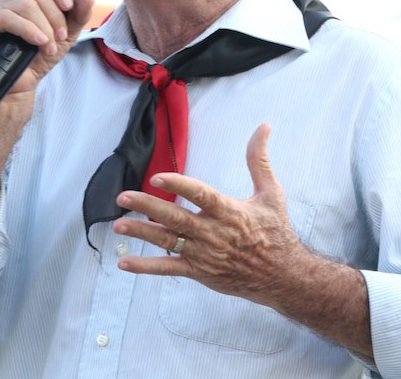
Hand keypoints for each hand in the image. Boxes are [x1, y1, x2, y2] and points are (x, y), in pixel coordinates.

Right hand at [0, 0, 94, 95]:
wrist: (21, 82)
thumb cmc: (41, 53)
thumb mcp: (66, 32)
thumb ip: (78, 14)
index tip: (68, 6)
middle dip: (55, 16)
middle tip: (60, 36)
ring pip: (26, 4)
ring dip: (44, 28)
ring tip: (49, 46)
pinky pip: (8, 17)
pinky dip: (29, 30)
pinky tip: (39, 43)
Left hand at [112, 124, 303, 303]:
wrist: (282, 275)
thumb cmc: (275, 230)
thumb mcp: (271, 192)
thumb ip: (259, 160)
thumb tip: (263, 127)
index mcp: (229, 212)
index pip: (201, 195)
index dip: (179, 184)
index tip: (156, 176)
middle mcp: (213, 233)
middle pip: (176, 218)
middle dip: (147, 206)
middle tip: (123, 197)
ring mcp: (204, 254)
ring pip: (168, 241)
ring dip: (141, 233)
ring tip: (119, 224)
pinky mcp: (199, 271)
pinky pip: (169, 268)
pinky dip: (146, 267)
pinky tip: (124, 262)